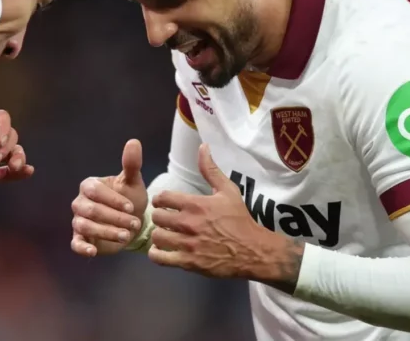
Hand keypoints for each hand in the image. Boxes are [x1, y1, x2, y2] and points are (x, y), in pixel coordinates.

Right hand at [71, 139, 147, 256]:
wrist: (133, 224)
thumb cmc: (131, 199)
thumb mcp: (133, 183)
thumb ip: (131, 164)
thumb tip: (134, 141)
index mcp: (89, 186)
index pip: (96, 191)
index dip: (113, 199)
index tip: (131, 207)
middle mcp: (80, 202)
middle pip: (91, 210)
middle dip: (114, 218)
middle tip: (135, 224)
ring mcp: (78, 221)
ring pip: (86, 227)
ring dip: (106, 232)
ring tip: (126, 236)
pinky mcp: (80, 239)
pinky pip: (76, 244)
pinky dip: (82, 248)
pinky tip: (93, 252)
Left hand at [147, 144, 303, 291]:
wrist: (253, 251)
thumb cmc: (239, 219)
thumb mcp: (229, 191)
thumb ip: (211, 170)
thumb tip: (202, 146)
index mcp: (196, 204)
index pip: (162, 198)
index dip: (160, 200)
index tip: (164, 203)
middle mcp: (189, 223)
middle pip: (156, 217)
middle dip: (159, 217)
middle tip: (166, 220)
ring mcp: (187, 244)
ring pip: (156, 237)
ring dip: (159, 235)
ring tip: (166, 235)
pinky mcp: (187, 263)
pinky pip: (159, 258)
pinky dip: (157, 254)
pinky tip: (163, 250)